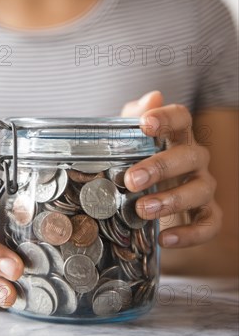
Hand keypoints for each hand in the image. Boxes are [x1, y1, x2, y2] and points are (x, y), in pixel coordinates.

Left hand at [121, 91, 221, 247]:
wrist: (144, 202)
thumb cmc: (137, 163)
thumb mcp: (128, 140)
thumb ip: (133, 117)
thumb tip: (152, 96)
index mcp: (176, 136)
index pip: (182, 118)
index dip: (166, 118)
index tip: (144, 124)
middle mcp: (194, 159)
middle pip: (189, 156)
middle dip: (160, 167)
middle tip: (131, 179)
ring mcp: (203, 186)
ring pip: (200, 190)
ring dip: (171, 199)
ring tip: (142, 209)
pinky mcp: (206, 215)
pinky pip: (208, 224)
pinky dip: (189, 234)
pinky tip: (165, 239)